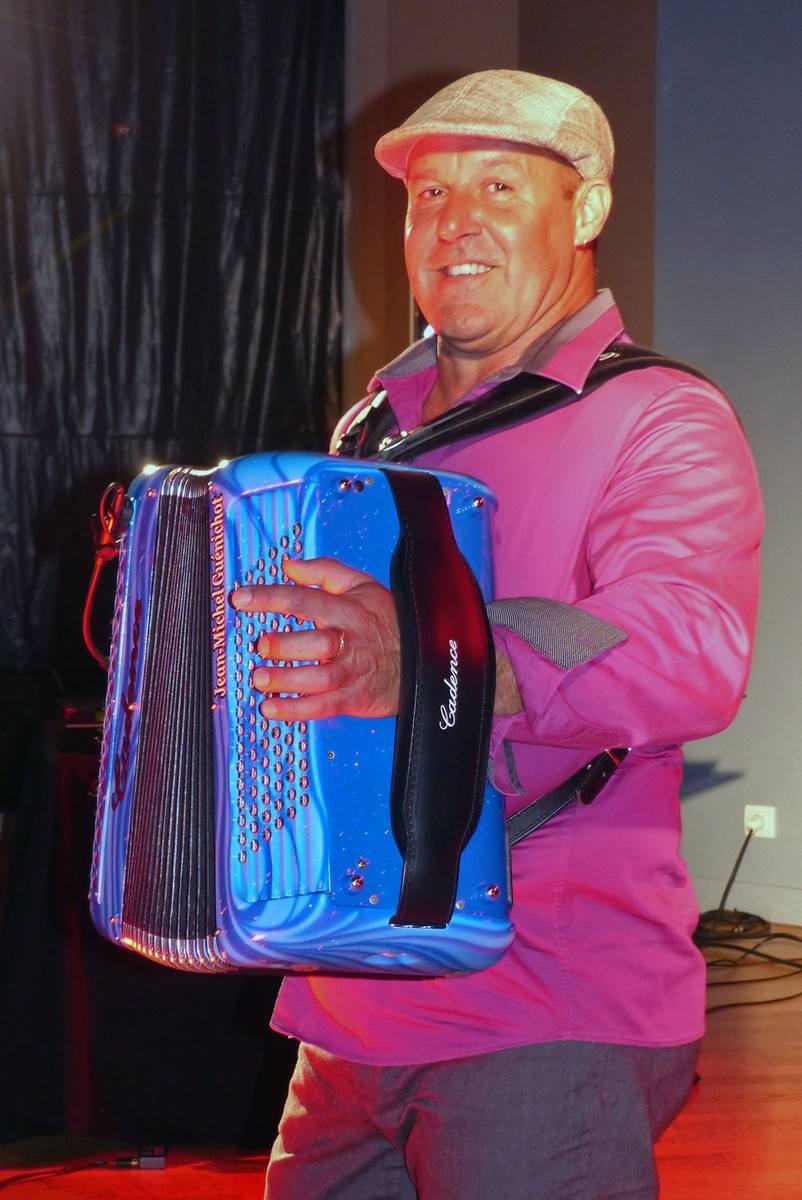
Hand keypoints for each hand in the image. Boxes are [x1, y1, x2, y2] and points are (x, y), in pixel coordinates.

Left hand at [229, 557, 399, 721]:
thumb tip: (289, 565)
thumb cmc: (388, 621)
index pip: (305, 598)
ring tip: (259, 678)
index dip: (271, 597)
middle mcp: (349, 641)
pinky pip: (323, 706)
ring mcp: (352, 672)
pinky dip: (296, 710)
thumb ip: (325, 572)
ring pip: (319, 678)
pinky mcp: (354, 698)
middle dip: (286, 644)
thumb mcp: (363, 586)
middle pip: (316, 642)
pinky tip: (271, 708)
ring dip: (287, 679)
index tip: (240, 598)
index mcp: (348, 610)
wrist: (424, 659)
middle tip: (260, 644)